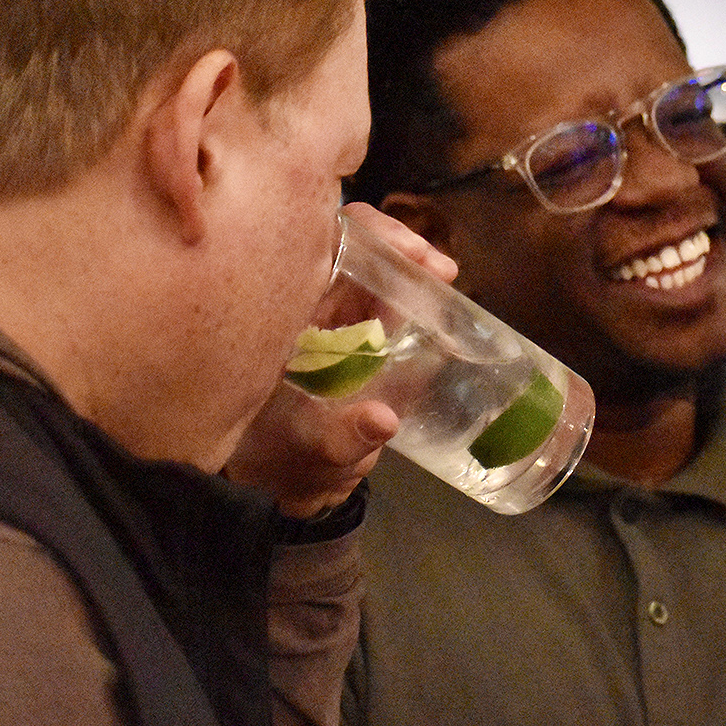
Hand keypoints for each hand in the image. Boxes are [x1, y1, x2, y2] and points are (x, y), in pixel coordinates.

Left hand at [224, 204, 457, 517]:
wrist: (295, 484)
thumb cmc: (288, 463)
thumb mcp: (312, 454)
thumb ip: (344, 440)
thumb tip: (382, 419)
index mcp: (282, 319)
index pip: (311, 251)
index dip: (354, 241)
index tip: (390, 254)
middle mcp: (307, 310)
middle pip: (350, 251)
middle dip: (396, 248)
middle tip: (437, 269)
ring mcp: (337, 321)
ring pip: (375, 272)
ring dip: (413, 268)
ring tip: (444, 278)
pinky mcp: (364, 339)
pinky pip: (390, 302)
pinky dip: (418, 294)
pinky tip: (442, 302)